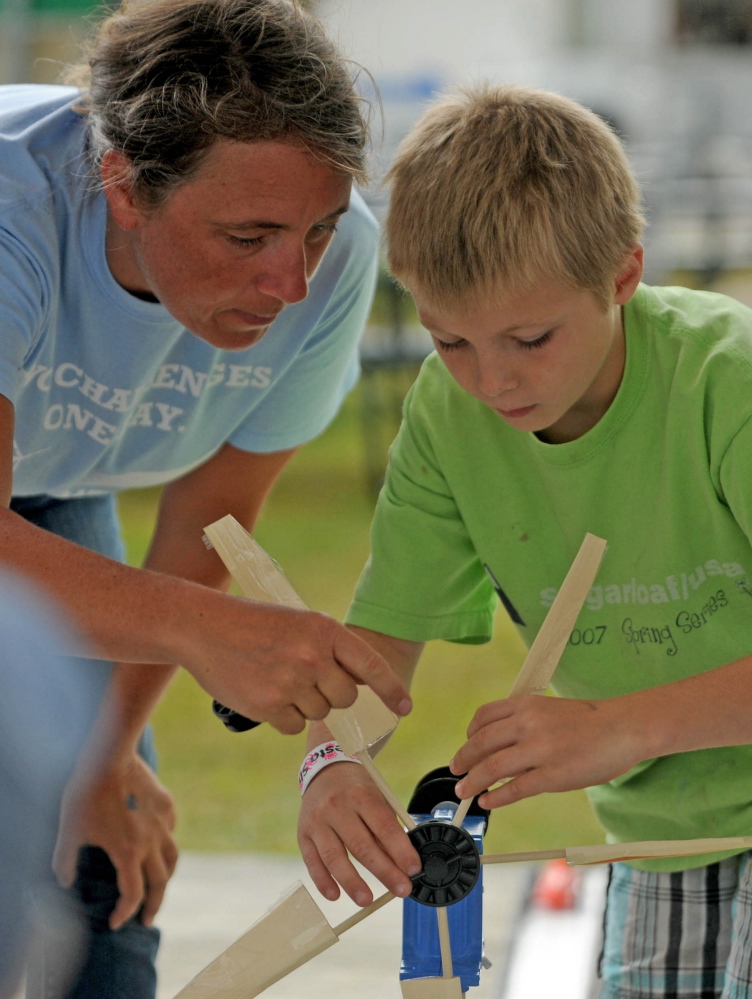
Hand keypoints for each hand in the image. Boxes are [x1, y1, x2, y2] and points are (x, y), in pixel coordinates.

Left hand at [53, 753, 177, 929]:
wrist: (109, 757)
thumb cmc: (86, 795)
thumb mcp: (68, 831)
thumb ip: (64, 862)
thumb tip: (65, 882)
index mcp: (127, 853)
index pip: (132, 895)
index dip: (124, 913)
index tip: (115, 923)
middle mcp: (150, 842)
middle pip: (160, 883)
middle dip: (154, 906)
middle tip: (148, 919)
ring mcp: (161, 822)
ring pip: (172, 857)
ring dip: (166, 877)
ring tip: (160, 884)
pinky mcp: (165, 804)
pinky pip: (170, 830)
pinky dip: (166, 843)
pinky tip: (159, 841)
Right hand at [178, 596, 411, 734]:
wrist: (204, 627)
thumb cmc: (255, 624)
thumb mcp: (300, 623)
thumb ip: (328, 650)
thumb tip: (357, 686)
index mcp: (325, 630)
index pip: (371, 665)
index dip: (391, 689)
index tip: (405, 707)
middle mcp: (313, 657)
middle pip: (346, 697)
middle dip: (332, 695)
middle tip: (305, 678)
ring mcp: (292, 683)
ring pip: (320, 713)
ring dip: (304, 704)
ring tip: (277, 678)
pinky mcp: (269, 706)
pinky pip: (294, 726)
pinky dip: (284, 717)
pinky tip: (265, 692)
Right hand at [298, 763, 421, 906]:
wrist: (324, 769)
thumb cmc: (357, 788)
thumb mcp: (376, 797)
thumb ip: (387, 827)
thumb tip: (402, 863)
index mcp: (360, 795)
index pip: (383, 827)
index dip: (400, 851)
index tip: (414, 870)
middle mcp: (336, 808)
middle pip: (362, 846)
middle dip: (384, 872)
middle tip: (402, 890)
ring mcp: (317, 822)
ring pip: (335, 858)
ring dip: (352, 882)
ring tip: (368, 900)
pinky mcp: (304, 835)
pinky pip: (312, 862)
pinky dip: (323, 881)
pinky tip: (335, 895)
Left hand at [450, 695, 644, 808]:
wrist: (623, 727)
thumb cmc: (590, 721)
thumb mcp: (550, 710)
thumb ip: (524, 723)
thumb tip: (498, 747)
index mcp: (527, 704)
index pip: (484, 717)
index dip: (469, 734)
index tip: (465, 747)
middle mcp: (529, 723)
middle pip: (481, 743)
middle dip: (463, 760)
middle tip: (455, 772)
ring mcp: (540, 749)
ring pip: (493, 767)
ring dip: (473, 781)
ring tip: (464, 792)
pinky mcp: (553, 774)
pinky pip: (515, 788)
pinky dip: (496, 797)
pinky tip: (488, 801)